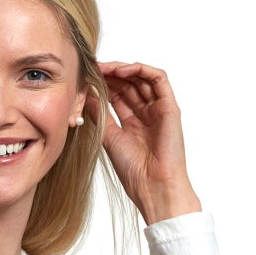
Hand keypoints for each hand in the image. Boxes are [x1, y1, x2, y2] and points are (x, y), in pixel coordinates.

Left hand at [90, 61, 201, 224]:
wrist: (153, 186)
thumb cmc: (134, 171)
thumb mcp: (109, 138)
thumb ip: (100, 116)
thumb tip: (86, 96)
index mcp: (133, 123)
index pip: (118, 95)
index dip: (104, 84)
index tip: (87, 77)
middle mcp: (147, 114)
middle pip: (129, 84)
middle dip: (111, 74)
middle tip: (93, 68)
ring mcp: (159, 109)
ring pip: (142, 78)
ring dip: (123, 69)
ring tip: (104, 68)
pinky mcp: (170, 106)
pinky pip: (159, 79)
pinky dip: (142, 70)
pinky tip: (123, 71)